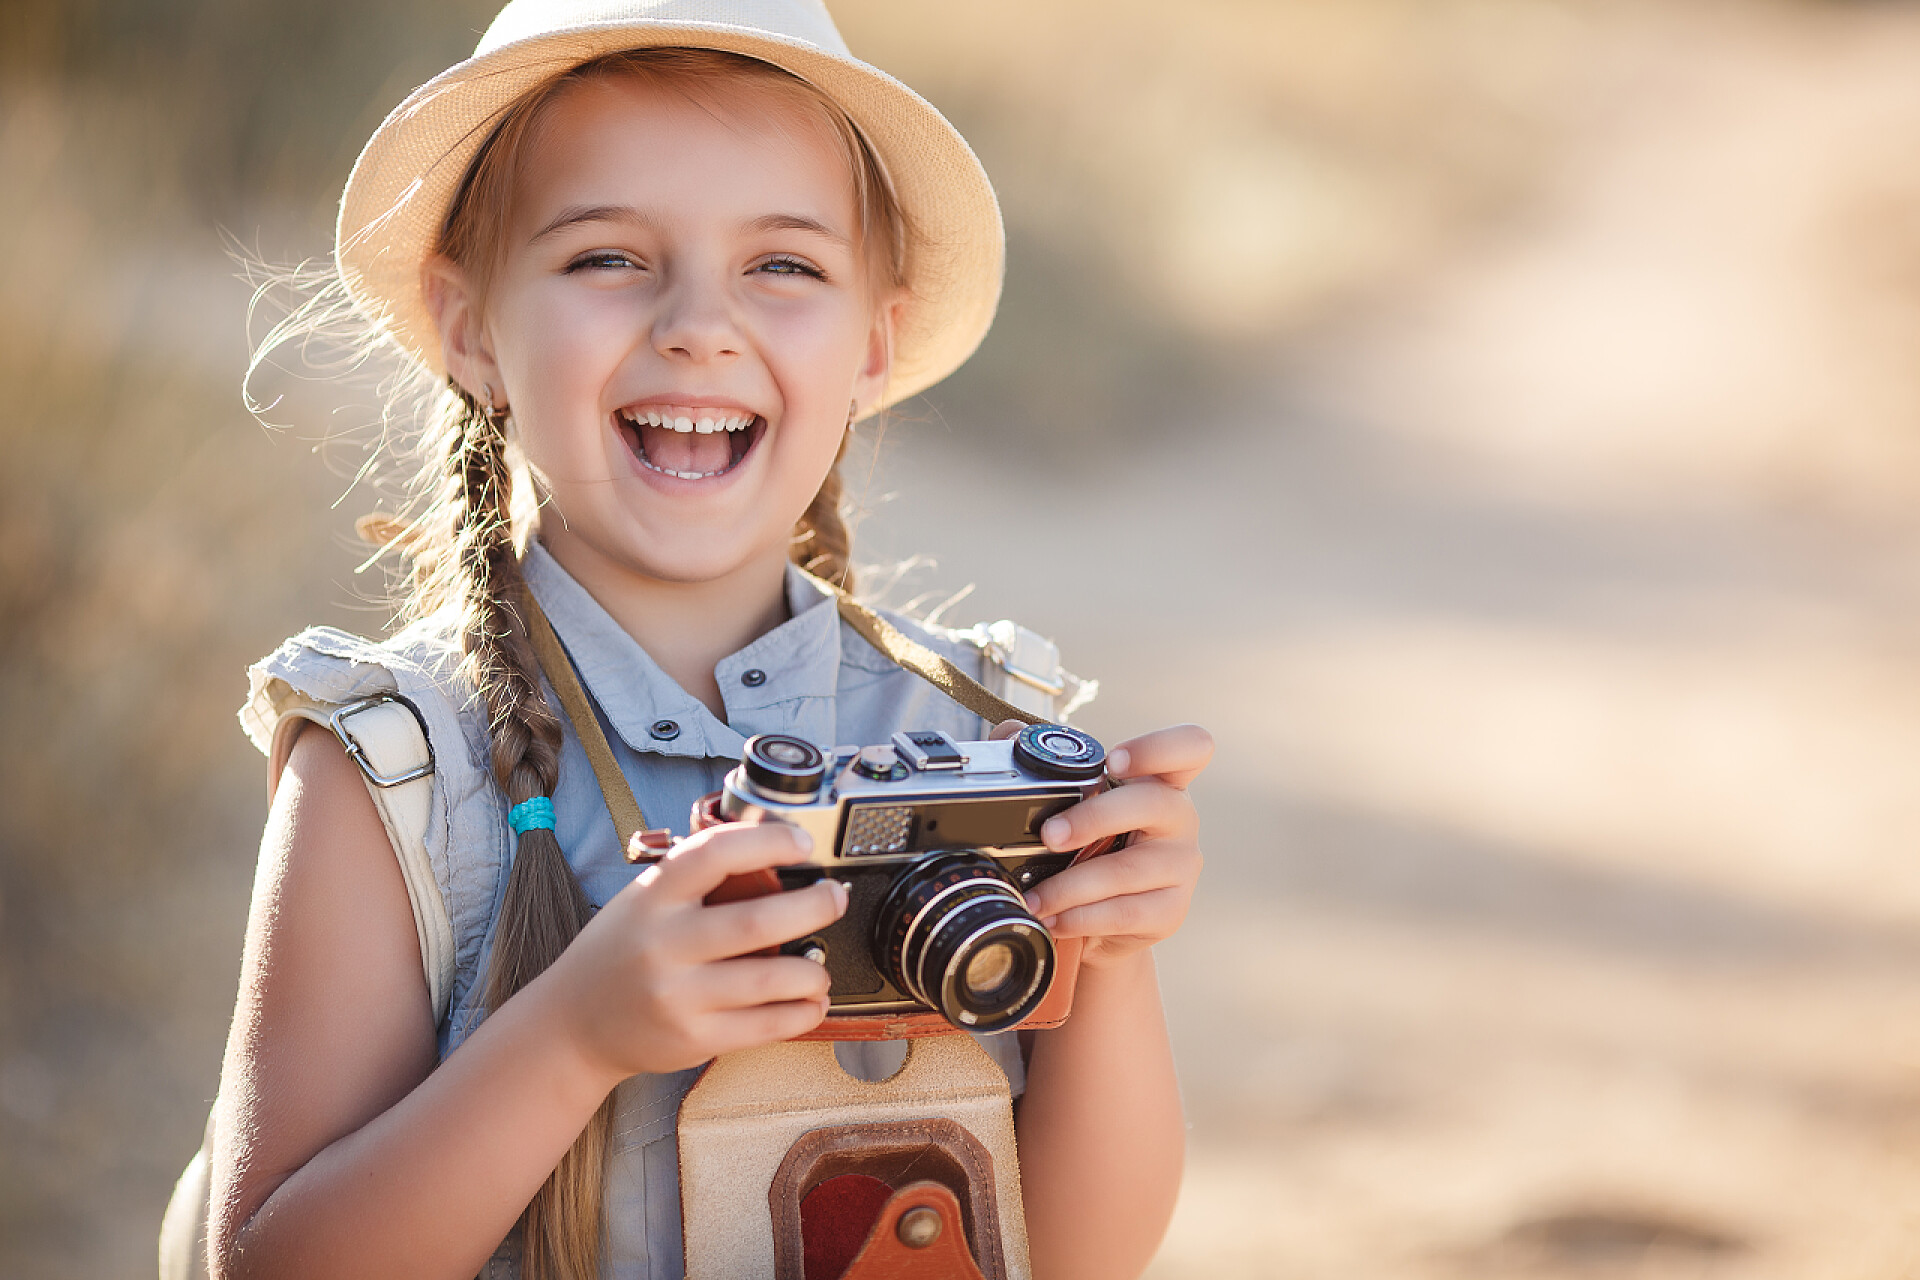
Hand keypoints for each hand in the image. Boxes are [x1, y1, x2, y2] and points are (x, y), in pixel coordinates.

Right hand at [541, 821, 847, 1080]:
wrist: (573, 1025)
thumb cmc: (618, 953)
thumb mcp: (642, 901)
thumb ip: (694, 879)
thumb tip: (769, 846)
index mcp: (652, 898)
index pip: (715, 854)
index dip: (768, 841)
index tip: (802, 843)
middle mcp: (664, 945)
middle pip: (757, 920)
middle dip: (813, 906)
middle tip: (835, 897)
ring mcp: (678, 996)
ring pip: (770, 979)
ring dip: (813, 971)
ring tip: (821, 966)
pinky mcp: (694, 1038)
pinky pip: (765, 1026)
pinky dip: (802, 1012)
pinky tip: (812, 1002)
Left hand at [995, 722, 1211, 969]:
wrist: (1104, 923)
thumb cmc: (1092, 849)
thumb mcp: (1074, 805)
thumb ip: (1046, 765)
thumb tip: (1010, 733)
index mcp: (1161, 781)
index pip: (1190, 748)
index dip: (1157, 748)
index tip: (1113, 762)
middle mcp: (1179, 819)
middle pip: (1151, 804)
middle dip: (1093, 818)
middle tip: (1048, 836)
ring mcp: (1181, 866)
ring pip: (1127, 870)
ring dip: (1071, 884)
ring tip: (1033, 895)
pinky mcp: (1171, 910)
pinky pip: (1123, 913)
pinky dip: (1080, 917)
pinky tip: (1054, 917)